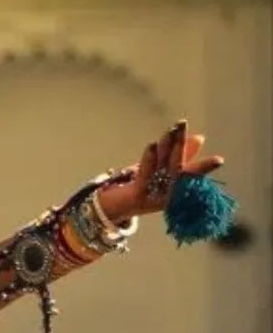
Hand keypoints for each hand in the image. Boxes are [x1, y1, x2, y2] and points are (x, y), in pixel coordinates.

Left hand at [97, 120, 224, 222]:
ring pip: (161, 167)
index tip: (219, 160)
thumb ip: (180, 156)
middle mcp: (165, 195)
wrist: (113, 208)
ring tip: (173, 128)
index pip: (190, 175)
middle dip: (180, 145)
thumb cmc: (140, 188)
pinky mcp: (136, 195)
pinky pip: (144, 174)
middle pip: (175, 167)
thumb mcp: (160, 171)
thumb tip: (200, 139)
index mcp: (174, 190)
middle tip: (184, 124)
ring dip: (166, 146)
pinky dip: (149, 159)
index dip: (203, 167)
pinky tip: (153, 144)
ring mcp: (151, 196)